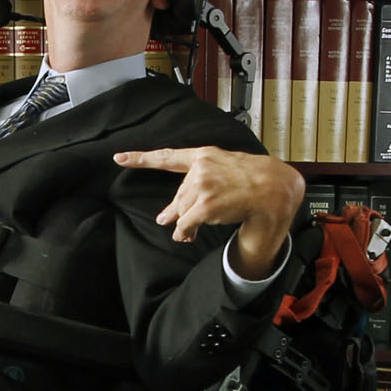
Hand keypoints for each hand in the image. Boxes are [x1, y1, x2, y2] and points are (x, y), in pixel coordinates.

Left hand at [112, 145, 303, 278]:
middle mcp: (200, 168)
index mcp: (203, 155)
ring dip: (182, 224)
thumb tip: (169, 217)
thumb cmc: (251, 179)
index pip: (166, 157)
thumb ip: (197, 185)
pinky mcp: (205, 204)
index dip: (140, 158)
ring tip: (188, 230)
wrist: (272, 188)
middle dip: (177, 210)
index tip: (118, 158)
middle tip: (168, 219)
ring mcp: (202, 185)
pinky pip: (185, 223)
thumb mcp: (224, 170)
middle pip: (177, 195)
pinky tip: (187, 236)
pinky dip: (184, 232)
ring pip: (180, 211)